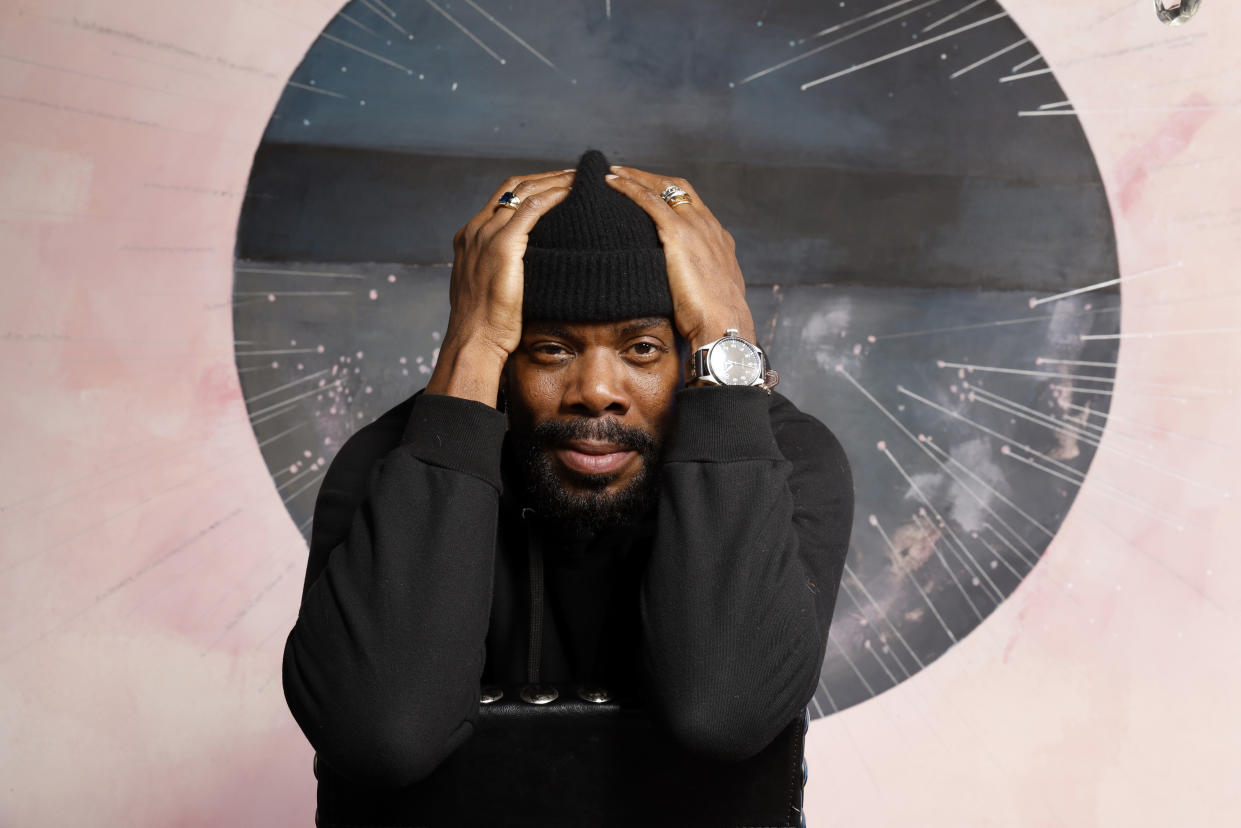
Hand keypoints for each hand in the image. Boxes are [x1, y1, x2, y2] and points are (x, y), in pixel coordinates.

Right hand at [426, 170, 572, 404]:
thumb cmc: (487, 327)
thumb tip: (528, 273)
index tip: (556, 186)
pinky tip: (572, 193)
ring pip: (524, 192)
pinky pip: (533, 207)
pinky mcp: (502, 245)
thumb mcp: (490, 290)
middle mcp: (475, 230)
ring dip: (554, 181)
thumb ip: (503, 272)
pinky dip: (554, 195)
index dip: (531, 188)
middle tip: (573, 176)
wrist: (474, 342)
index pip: (503, 199)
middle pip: (513, 188)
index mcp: (470, 238)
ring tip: (579, 179)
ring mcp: (486, 235)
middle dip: (545, 178)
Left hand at [605, 166, 754, 349]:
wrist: (724, 326)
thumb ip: (694, 284)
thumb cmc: (713, 322)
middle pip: (679, 189)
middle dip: (652, 179)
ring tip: (613, 174)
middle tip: (627, 175)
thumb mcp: (706, 295)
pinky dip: (629, 187)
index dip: (669, 196)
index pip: (693, 207)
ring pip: (663, 189)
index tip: (649, 194)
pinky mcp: (679, 234)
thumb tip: (676, 293)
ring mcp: (696, 227)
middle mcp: (710, 227)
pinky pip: (650, 201)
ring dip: (636, 177)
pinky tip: (611, 183)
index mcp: (718, 240)